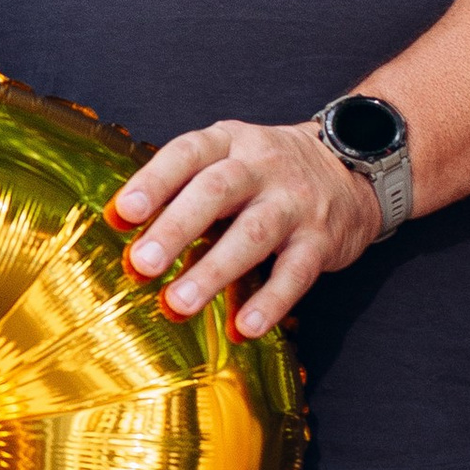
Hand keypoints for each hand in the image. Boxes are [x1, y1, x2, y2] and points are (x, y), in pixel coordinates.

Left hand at [108, 120, 381, 341]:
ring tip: (178, 305)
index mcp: (228, 142)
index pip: (186, 154)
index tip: (122, 214)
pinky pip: (295, 273)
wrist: (352, 168)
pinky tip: (245, 328)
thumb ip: (179, 190)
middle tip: (142, 265)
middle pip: (216, 193)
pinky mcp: (322, 240)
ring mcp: (294, 202)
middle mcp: (262, 166)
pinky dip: (270, 302)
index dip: (153, 183)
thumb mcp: (225, 160)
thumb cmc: (264, 173)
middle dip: (176, 229)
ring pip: (252, 234)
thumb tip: (117, 225)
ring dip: (213, 272)